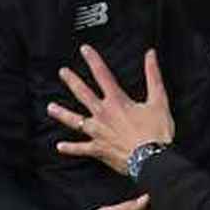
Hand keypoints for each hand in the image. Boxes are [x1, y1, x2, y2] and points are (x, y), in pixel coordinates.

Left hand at [48, 47, 174, 174]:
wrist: (151, 159)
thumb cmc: (156, 131)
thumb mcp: (159, 100)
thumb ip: (153, 76)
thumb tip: (151, 55)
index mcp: (117, 101)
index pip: (103, 75)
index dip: (93, 60)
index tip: (84, 50)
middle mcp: (103, 114)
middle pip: (83, 94)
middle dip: (72, 81)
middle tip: (62, 72)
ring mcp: (98, 132)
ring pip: (74, 121)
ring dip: (62, 114)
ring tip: (51, 108)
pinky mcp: (98, 150)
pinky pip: (80, 148)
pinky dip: (70, 148)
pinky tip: (60, 147)